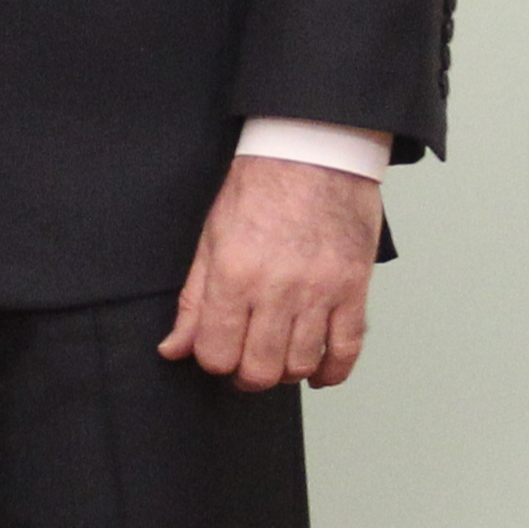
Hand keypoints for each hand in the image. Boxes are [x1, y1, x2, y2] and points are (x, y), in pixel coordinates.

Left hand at [157, 154, 382, 390]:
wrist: (313, 151)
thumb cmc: (259, 188)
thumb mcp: (211, 238)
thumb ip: (193, 300)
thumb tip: (174, 349)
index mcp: (234, 272)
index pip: (217, 353)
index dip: (213, 361)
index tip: (218, 352)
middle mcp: (278, 287)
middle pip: (260, 369)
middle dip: (247, 376)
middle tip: (246, 364)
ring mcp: (320, 290)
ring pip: (301, 365)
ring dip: (286, 373)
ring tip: (278, 358)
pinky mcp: (354, 287)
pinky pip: (346, 349)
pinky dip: (331, 371)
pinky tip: (317, 371)